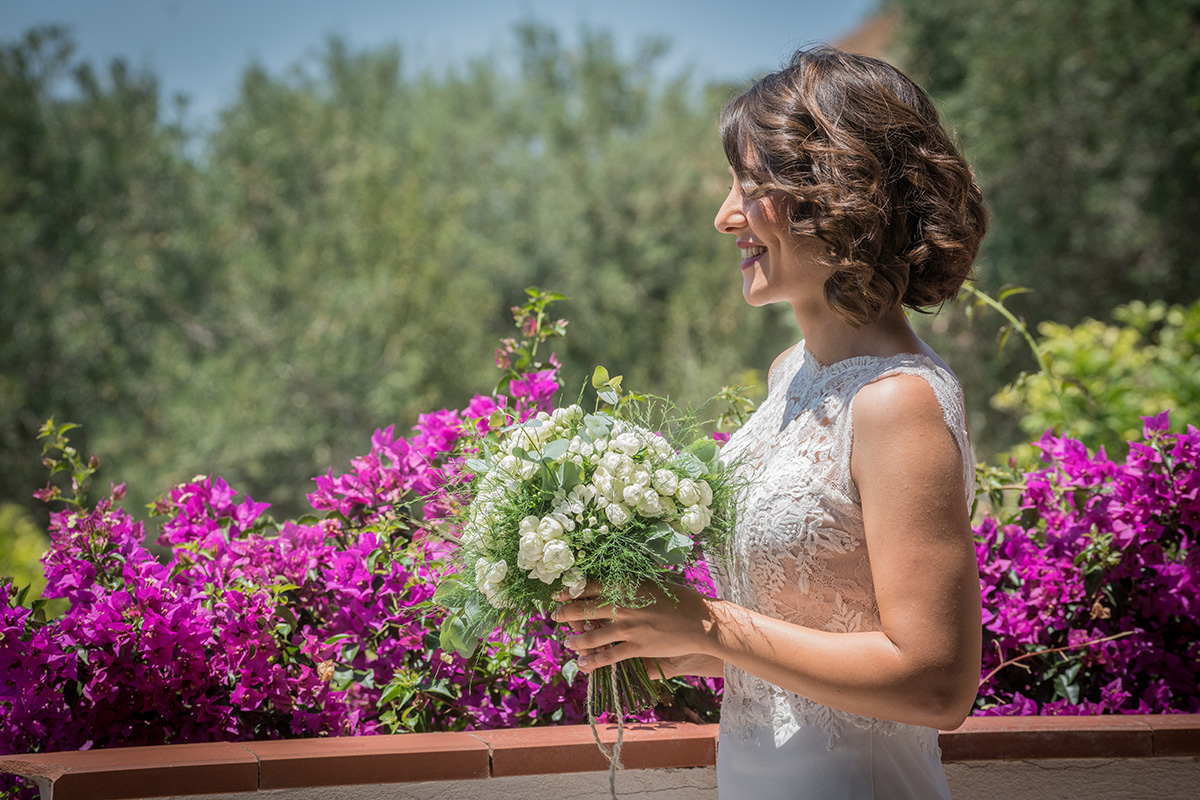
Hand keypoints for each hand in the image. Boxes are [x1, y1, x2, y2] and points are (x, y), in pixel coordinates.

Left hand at [552, 582, 717, 673]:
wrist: (700, 621)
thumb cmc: (679, 600)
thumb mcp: (651, 585)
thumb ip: (630, 587)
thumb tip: (613, 586)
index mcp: (625, 586)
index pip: (589, 587)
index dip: (570, 591)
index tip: (558, 594)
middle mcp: (622, 606)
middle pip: (584, 610)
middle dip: (565, 613)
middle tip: (556, 616)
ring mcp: (628, 628)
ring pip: (591, 636)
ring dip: (575, 640)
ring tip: (568, 642)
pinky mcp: (636, 647)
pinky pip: (608, 656)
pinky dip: (593, 661)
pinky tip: (583, 663)